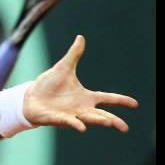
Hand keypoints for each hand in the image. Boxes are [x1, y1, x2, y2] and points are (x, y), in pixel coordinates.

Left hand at [23, 35, 138, 132]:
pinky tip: (82, 127)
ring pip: (89, 120)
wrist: (30, 96)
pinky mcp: (59, 119)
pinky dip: (76, 124)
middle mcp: (81, 108)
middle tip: (124, 127)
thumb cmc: (48, 85)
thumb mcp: (63, 67)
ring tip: (110, 123)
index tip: (134, 104)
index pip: (107, 98)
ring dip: (99, 121)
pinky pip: (69, 122)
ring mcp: (71, 115)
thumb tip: (81, 37)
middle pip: (102, 116)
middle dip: (113, 120)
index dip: (120, 100)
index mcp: (86, 97)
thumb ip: (74, 55)